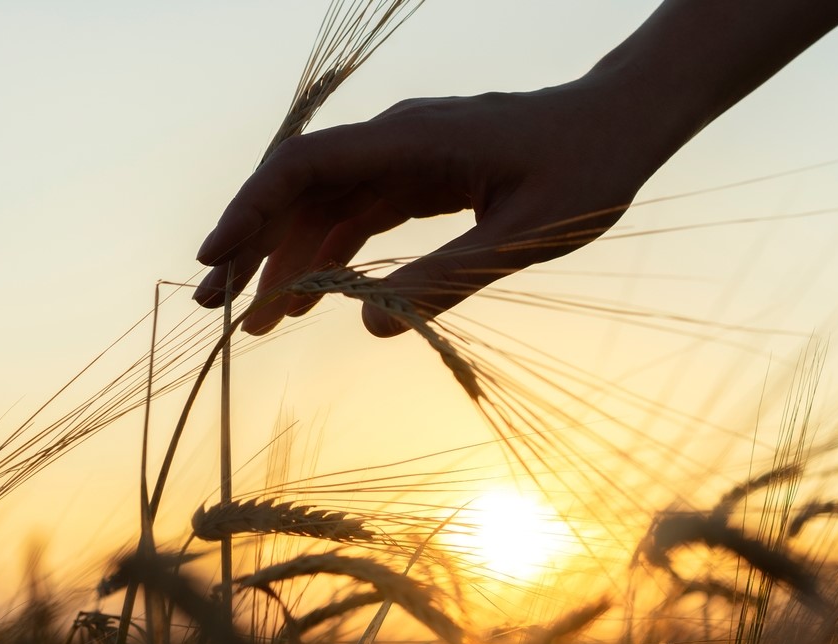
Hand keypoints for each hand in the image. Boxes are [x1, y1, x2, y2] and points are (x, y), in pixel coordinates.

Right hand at [194, 76, 667, 335]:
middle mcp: (395, 142)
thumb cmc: (587, 169)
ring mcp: (403, 158)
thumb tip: (372, 328)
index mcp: (411, 141)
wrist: (622, 122)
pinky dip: (330, 255)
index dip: (251, 210)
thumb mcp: (522, 234)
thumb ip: (447, 278)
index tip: (215, 258)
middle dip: (253, 245)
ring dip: (288, 259)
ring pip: (324, 207)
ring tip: (258, 321)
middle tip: (215, 306)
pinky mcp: (418, 177)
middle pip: (300, 190)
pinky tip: (314, 296)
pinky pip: (358, 215)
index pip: (305, 167)